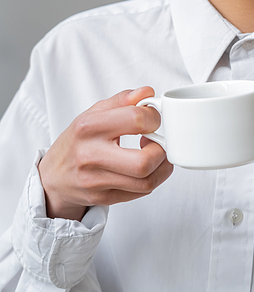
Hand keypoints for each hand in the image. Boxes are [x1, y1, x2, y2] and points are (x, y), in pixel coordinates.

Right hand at [38, 87, 172, 221]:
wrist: (53, 177)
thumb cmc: (77, 141)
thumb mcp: (93, 114)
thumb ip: (122, 100)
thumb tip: (147, 92)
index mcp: (89, 127)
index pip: (136, 120)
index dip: (154, 118)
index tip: (153, 119)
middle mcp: (91, 155)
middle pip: (143, 161)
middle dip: (161, 150)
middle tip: (158, 142)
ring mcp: (96, 181)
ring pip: (146, 182)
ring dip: (162, 167)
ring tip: (156, 154)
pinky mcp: (102, 198)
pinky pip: (141, 192)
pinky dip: (153, 179)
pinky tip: (147, 168)